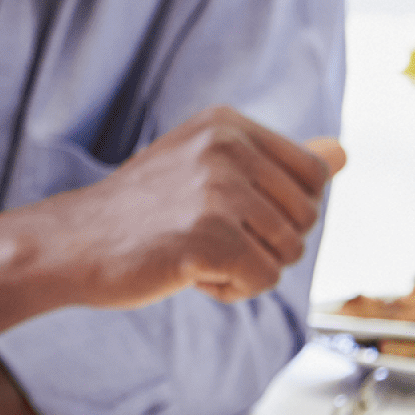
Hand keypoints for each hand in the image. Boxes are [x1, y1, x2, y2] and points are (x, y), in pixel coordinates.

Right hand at [39, 107, 345, 309]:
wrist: (72, 243)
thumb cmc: (142, 211)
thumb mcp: (208, 169)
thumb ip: (277, 162)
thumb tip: (341, 153)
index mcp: (228, 124)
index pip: (313, 175)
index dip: (285, 210)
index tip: (233, 214)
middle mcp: (226, 147)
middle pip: (306, 217)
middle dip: (267, 242)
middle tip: (208, 237)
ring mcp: (217, 190)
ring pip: (288, 252)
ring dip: (248, 268)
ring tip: (195, 253)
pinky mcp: (208, 236)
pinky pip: (263, 280)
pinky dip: (230, 289)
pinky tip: (189, 273)